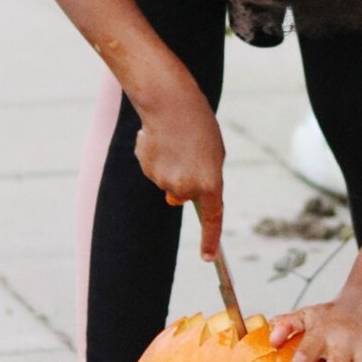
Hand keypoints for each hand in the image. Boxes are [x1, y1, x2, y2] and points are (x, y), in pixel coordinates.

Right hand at [133, 77, 225, 261]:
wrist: (171, 103)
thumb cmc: (199, 126)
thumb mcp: (213, 153)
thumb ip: (204, 179)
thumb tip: (175, 200)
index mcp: (210, 183)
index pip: (213, 219)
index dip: (210, 240)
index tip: (208, 258)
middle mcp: (187, 187)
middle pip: (184, 195)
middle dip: (185, 180)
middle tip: (188, 152)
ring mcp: (165, 180)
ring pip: (168, 181)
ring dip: (170, 165)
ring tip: (175, 141)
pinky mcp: (147, 169)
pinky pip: (154, 170)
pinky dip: (157, 158)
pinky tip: (160, 139)